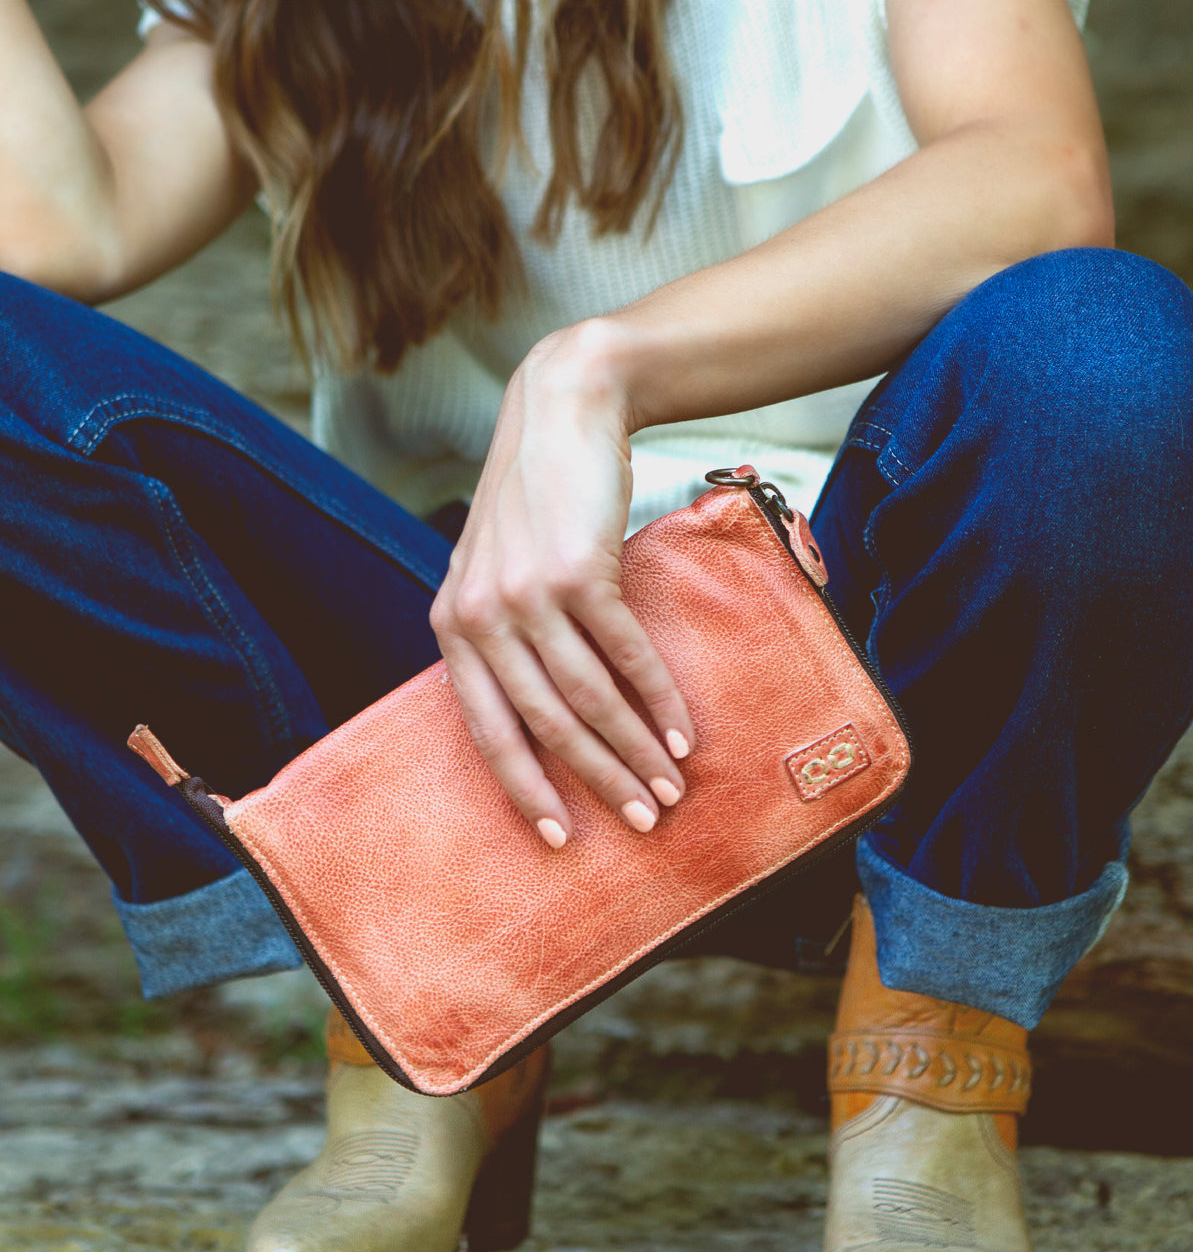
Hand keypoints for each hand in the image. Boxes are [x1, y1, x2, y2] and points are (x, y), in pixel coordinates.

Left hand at [429, 321, 694, 846]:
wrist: (560, 414)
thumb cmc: (535, 505)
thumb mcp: (493, 573)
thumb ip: (502, 640)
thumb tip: (541, 718)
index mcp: (452, 628)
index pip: (485, 731)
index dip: (525, 789)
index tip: (560, 837)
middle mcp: (480, 617)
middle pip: (544, 725)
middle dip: (597, 782)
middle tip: (641, 821)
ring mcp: (526, 595)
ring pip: (587, 698)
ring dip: (635, 750)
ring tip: (671, 787)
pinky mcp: (577, 571)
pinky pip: (625, 654)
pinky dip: (658, 698)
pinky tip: (682, 731)